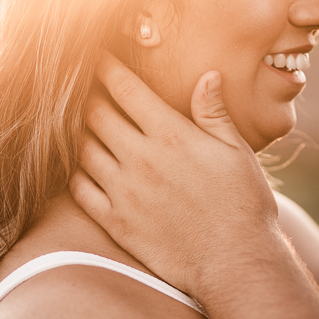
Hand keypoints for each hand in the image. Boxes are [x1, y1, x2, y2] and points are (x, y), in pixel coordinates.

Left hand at [69, 52, 280, 296]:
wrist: (235, 262)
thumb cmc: (243, 203)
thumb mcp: (237, 151)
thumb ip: (214, 112)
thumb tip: (206, 76)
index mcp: (172, 135)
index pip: (126, 90)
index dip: (108, 68)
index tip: (99, 56)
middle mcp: (141, 159)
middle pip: (96, 114)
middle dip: (87, 94)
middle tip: (84, 86)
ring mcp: (124, 192)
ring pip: (83, 149)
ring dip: (78, 132)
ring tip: (79, 123)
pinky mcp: (116, 222)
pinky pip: (79, 190)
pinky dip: (75, 172)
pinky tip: (81, 165)